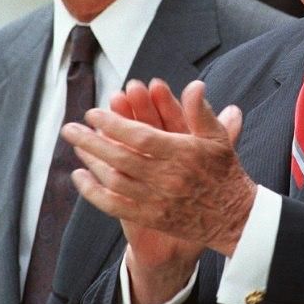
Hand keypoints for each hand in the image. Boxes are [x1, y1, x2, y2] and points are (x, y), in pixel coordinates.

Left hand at [61, 79, 256, 303]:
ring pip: (115, 181)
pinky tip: (81, 177)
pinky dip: (94, 192)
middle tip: (70, 127)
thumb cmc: (224, 172)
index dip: (115, 124)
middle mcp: (167, 177)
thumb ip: (201, 111)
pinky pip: (115, 206)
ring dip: (91, 162)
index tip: (95, 113)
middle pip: (121, 158)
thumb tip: (194, 85)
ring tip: (75, 145)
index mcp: (182, 154)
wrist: (234, 218)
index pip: (141, 137)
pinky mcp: (150, 217)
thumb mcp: (218, 137)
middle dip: (92, 141)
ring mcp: (157, 200)